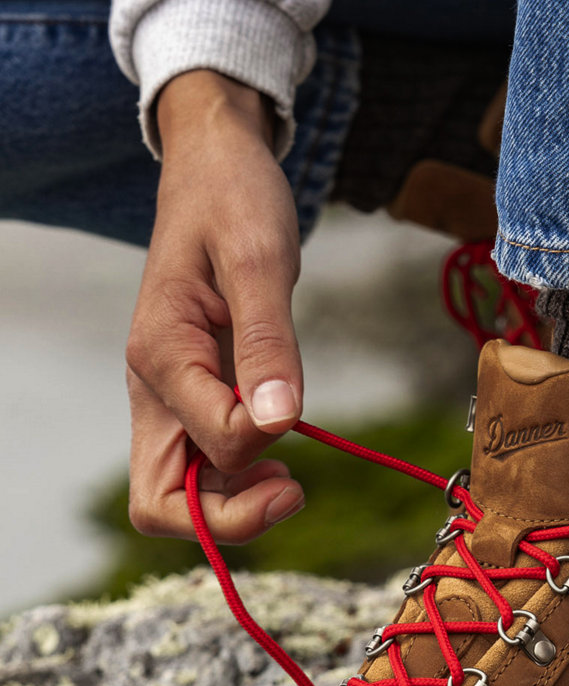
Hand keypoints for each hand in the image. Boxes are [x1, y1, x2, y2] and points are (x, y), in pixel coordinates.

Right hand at [125, 70, 304, 542]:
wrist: (216, 167)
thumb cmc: (235, 201)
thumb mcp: (261, 260)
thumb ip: (268, 343)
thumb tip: (279, 423)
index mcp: (161, 356)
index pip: (210, 445)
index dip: (261, 447)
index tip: (296, 416)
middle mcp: (155, 389)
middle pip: (161, 504)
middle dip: (229, 518)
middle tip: (292, 488)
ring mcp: (171, 398)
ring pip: (181, 494)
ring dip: (236, 503)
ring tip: (290, 475)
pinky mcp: (194, 396)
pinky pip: (205, 464)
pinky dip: (241, 476)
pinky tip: (278, 446)